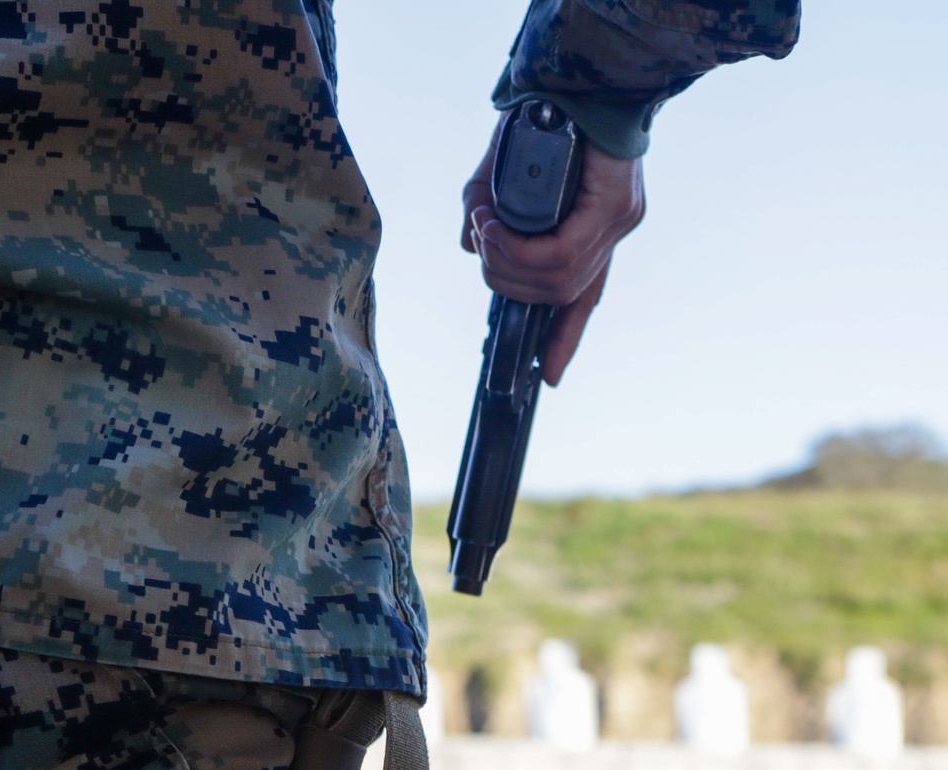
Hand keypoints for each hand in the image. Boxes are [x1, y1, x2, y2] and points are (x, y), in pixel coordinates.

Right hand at [461, 124, 644, 385]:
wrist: (574, 73)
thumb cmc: (542, 116)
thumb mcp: (505, 175)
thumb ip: (490, 214)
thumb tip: (472, 247)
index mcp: (594, 232)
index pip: (585, 299)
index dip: (565, 340)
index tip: (548, 376)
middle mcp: (611, 233)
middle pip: (558, 294)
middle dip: (507, 280)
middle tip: (480, 243)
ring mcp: (617, 223)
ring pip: (558, 280)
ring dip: (509, 263)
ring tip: (483, 230)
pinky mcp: (614, 209)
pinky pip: (564, 255)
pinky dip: (522, 249)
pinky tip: (494, 226)